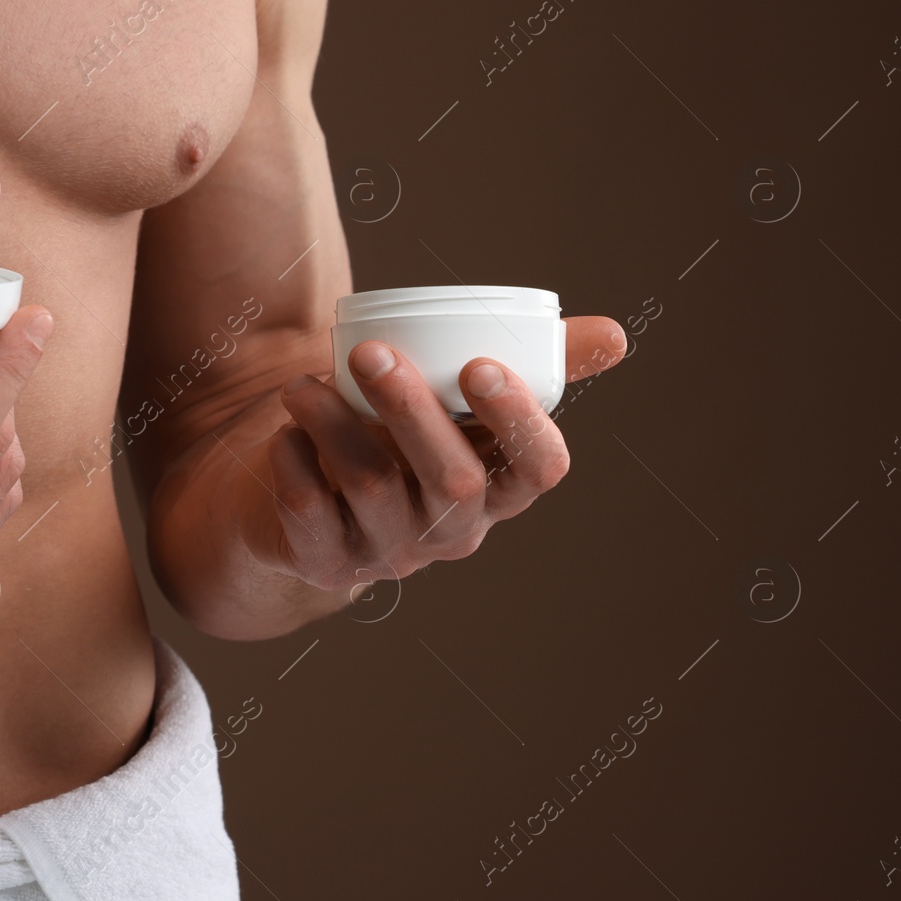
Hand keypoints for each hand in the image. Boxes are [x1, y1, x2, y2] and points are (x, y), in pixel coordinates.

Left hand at [262, 317, 624, 589]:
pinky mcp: (324, 564)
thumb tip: (616, 336)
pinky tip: (284, 432)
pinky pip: (310, 512)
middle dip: (412, 411)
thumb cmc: (387, 433)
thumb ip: (533, 365)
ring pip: (372, 488)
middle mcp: (449, 531)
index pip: (537, 471)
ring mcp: (387, 553)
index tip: (480, 365)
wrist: (292, 492)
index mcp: (495, 488)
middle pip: (453, 483)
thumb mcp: (452, 401)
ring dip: (334, 424)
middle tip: (372, 353)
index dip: (518, 423)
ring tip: (301, 383)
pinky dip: (294, 462)